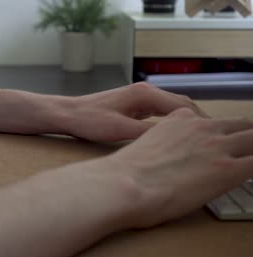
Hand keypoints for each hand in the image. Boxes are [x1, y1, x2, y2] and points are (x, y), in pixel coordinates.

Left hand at [64, 82, 207, 141]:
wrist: (67, 114)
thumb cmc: (89, 121)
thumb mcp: (119, 130)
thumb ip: (148, 133)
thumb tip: (175, 139)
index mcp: (145, 94)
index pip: (184, 105)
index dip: (199, 122)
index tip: (210, 139)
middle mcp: (145, 92)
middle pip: (181, 105)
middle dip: (196, 122)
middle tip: (208, 143)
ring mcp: (139, 98)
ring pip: (170, 109)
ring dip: (184, 123)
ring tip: (196, 142)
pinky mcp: (133, 106)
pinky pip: (159, 113)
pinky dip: (170, 123)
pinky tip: (174, 138)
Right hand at [105, 108, 252, 227]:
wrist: (124, 183)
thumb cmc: (124, 172)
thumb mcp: (143, 144)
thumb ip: (162, 142)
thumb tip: (167, 158)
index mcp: (179, 119)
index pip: (210, 121)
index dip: (218, 135)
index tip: (217, 147)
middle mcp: (201, 127)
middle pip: (240, 124)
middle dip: (246, 137)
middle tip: (243, 153)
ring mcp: (217, 146)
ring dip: (252, 148)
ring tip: (246, 162)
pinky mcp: (229, 169)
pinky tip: (247, 176)